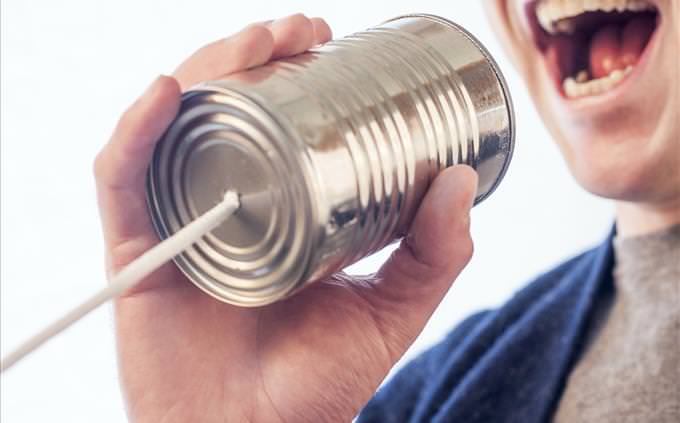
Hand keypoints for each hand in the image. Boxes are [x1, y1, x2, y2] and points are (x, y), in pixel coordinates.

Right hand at [94, 13, 477, 422]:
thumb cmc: (318, 386)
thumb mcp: (390, 311)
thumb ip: (433, 256)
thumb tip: (462, 180)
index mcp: (277, 213)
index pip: (274, 124)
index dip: (293, 73)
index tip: (329, 41)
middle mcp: (225, 206)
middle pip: (223, 111)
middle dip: (254, 54)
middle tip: (299, 29)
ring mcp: (179, 223)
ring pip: (174, 127)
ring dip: (204, 70)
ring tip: (252, 42)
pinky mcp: (138, 251)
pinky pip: (121, 180)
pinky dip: (134, 133)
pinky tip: (166, 94)